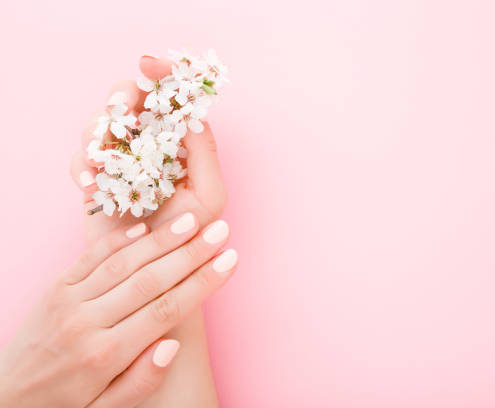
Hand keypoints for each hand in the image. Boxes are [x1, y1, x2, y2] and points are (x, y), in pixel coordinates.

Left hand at [0, 214, 235, 407]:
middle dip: (190, 254)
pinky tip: (147, 227)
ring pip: (123, 263)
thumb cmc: (63, 405)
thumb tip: (170, 346)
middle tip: (220, 232)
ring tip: (192, 221)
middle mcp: (87, 322)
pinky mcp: (56, 287)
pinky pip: (90, 257)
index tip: (229, 262)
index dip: (201, 283)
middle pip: (148, 280)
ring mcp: (68, 300)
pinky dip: (119, 240)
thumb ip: (141, 382)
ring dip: (160, 239)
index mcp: (105, 355)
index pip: (165, 311)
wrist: (5, 398)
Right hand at [70, 55, 226, 244]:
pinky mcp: (97, 179)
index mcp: (180, 143)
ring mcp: (122, 160)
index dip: (162, 74)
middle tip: (121, 109)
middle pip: (130, 100)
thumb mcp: (209, 196)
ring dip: (98, 130)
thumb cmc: (189, 237)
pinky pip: (81, 158)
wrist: (157, 274)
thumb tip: (193, 115)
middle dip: (122, 96)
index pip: (172, 97)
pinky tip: (90, 182)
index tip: (150, 64)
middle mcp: (150, 145)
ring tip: (103, 157)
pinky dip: (82, 164)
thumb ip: (205, 154)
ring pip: (101, 123)